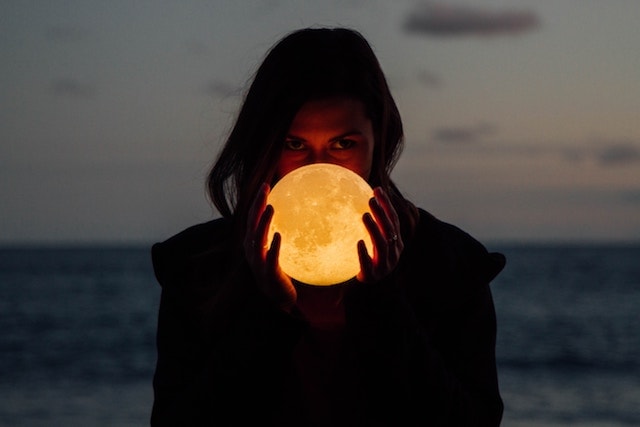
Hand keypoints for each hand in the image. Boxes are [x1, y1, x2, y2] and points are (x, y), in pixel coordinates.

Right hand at [243, 183, 296, 310]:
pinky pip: (270, 258)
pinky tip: (279, 235)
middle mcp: (253, 251)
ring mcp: (259, 263)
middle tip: (265, 188)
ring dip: (264, 222)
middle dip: (257, 205)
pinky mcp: (268, 274)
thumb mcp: (279, 251)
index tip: (266, 185)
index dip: (257, 201)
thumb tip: (300, 215)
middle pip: (252, 224)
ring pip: (258, 239)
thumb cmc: (280, 272)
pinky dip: (273, 246)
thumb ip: (282, 235)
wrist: (279, 299)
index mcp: (254, 244)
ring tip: (271, 208)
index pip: (253, 218)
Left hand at [356, 187, 403, 282]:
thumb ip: (371, 226)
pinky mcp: (373, 276)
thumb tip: (356, 199)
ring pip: (382, 245)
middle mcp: (393, 253)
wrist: (370, 288)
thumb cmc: (370, 261)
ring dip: (374, 229)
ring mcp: (385, 265)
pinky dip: (364, 253)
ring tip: (364, 216)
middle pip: (389, 230)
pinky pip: (368, 264)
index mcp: (396, 243)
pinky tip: (358, 243)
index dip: (386, 204)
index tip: (377, 189)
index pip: (393, 220)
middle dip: (381, 213)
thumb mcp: (373, 243)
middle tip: (370, 200)